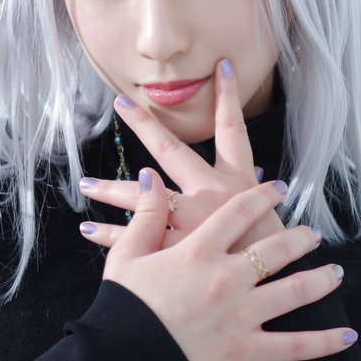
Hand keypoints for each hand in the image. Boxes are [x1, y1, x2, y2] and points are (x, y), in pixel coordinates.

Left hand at [80, 58, 283, 249]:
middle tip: (120, 101)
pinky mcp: (173, 249)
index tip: (222, 66)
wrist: (270, 294)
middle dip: (145, 123)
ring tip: (85, 184)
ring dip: (111, 189)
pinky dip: (110, 235)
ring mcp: (189, 221)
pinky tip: (88, 230)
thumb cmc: (275, 257)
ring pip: (142, 197)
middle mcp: (210, 194)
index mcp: (238, 184)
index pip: (234, 130)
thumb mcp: (269, 220)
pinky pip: (135, 239)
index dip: (229, 97)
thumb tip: (255, 175)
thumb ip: (253, 196)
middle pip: (172, 150)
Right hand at [101, 168, 352, 360]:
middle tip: (313, 233)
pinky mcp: (248, 351)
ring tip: (336, 272)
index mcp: (199, 251)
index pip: (240, 212)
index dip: (263, 196)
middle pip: (278, 247)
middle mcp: (228, 277)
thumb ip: (146, 213)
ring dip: (322, 279)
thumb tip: (149, 175)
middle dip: (302, 237)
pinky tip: (347, 335)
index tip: (278, 189)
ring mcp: (242, 315)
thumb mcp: (127, 253)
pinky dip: (324, 343)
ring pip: (296, 290)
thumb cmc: (122, 306)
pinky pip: (295, 346)